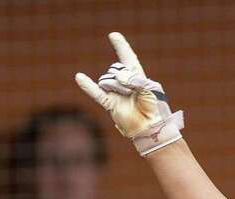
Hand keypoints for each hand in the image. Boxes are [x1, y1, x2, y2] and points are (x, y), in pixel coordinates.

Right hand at [75, 32, 184, 155]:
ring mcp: (115, 93)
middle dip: (123, 77)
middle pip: (116, 69)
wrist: (150, 127)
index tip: (113, 36)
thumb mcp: (149, 88)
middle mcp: (124, 83)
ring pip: (107, 79)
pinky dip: (88, 86)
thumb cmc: (154, 108)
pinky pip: (96, 93)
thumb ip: (134, 79)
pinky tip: (79, 77)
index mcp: (137, 77)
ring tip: (126, 96)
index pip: (127, 58)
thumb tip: (116, 77)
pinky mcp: (110, 104)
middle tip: (133, 90)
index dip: (121, 47)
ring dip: (116, 86)